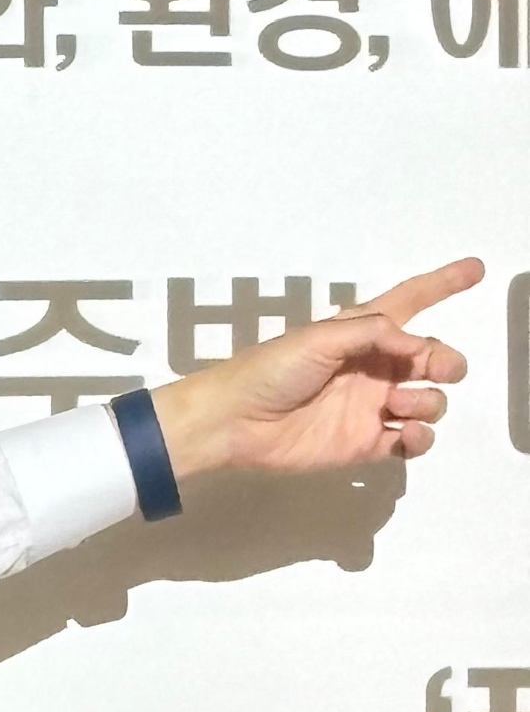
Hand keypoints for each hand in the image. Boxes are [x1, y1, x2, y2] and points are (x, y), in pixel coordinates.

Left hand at [149, 256, 482, 480]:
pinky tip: (404, 432)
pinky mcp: (365, 443)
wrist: (235, 422)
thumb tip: (420, 346)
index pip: (410, 302)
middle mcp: (374, 368)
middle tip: (434, 368)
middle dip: (445, 361)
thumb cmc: (271, 370)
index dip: (442, 284)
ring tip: (397, 404)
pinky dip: (420, 437)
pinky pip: (412, 441)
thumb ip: (375, 333)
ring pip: (429, 401)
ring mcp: (372, 407)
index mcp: (362, 334)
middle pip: (433, 359)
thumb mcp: (320, 337)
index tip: (476, 268)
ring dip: (428, 401)